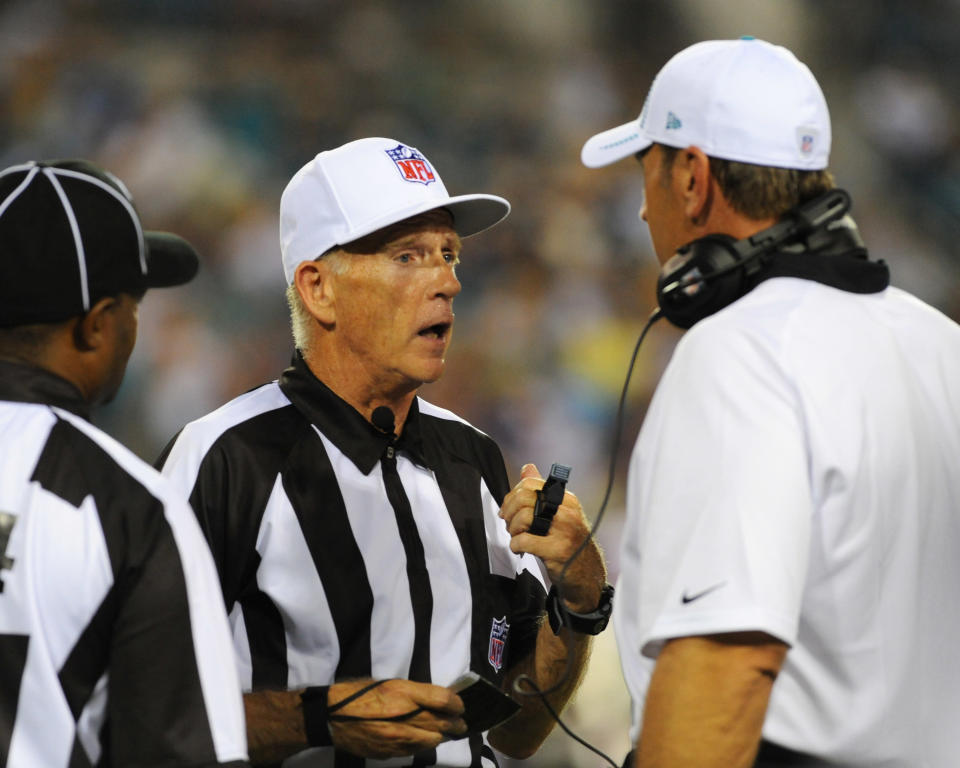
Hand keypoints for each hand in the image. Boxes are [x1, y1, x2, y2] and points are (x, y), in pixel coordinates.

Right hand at [328, 678, 466, 758]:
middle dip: (455, 723)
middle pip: (440, 723)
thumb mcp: (388, 683)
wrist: (332, 717)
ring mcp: (397, 737)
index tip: (460, 706)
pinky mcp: (390, 752)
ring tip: (445, 732)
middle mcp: (403, 715)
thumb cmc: (359, 694)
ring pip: (431, 740)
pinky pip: (415, 751)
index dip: (456, 703)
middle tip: (461, 723)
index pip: (442, 699)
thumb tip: (437, 699)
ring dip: (440, 736)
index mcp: (402, 692)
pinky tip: (425, 740)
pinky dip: (424, 745)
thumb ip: (414, 692)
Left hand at [499, 463, 605, 611]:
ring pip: (523, 517)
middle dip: (509, 511)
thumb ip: (543, 491)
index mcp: (567, 499)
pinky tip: (520, 549)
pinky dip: (515, 545)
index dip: (512, 495)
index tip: (508, 508)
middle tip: (508, 523)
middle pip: (524, 498)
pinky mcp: (557, 550)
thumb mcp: (559, 514)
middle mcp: (567, 511)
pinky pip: (524, 541)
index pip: (531, 483)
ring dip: (512, 529)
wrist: (587, 573)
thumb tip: (528, 468)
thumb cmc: (570, 543)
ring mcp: (564, 530)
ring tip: (516, 537)